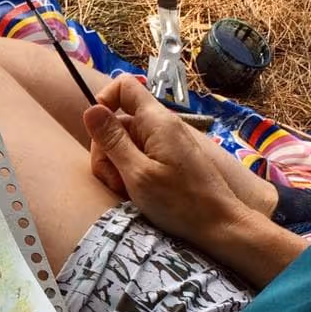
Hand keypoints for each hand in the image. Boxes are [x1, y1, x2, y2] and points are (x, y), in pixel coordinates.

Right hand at [82, 78, 251, 244]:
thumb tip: (91, 109)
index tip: (97, 131)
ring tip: (127, 192)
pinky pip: (139, 158)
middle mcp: (162, 126)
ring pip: (125, 144)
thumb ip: (112, 140)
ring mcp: (166, 144)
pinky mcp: (168, 160)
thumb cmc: (180, 202)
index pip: (124, 86)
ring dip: (117, 168)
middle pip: (118, 123)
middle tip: (115, 181)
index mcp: (156, 121)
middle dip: (106, 150)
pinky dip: (131, 175)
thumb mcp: (137, 173)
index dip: (103, 101)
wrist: (219, 225)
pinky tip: (137, 195)